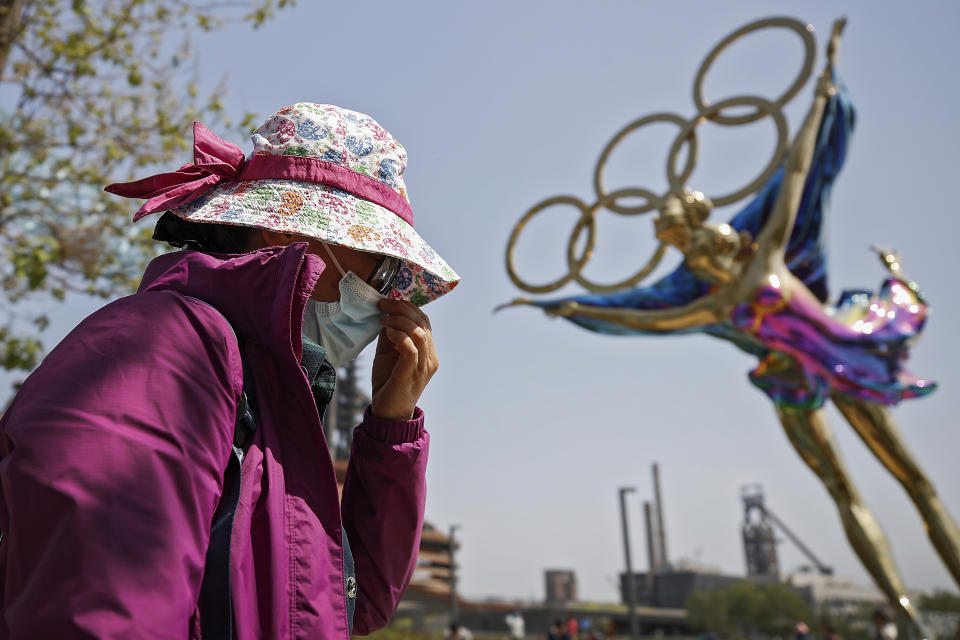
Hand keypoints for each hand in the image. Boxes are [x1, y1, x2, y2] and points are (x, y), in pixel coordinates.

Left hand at [370, 299, 437, 420]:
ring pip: (419, 333)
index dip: (408, 307)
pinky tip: (387, 331)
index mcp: (428, 352)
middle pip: (423, 323)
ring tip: (384, 319)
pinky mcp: (411, 374)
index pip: (424, 321)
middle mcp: (430, 358)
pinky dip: (399, 335)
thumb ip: (391, 335)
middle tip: (384, 304)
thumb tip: (386, 314)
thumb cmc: (388, 382)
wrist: (389, 413)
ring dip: (400, 321)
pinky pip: (410, 349)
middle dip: (403, 308)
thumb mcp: (388, 353)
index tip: (388, 301)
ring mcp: (423, 367)